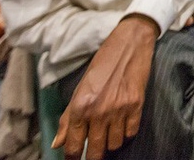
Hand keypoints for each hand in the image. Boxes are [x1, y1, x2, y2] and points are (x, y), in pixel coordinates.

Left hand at [52, 15, 157, 159]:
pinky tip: (121, 125)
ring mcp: (119, 109)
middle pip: (95, 151)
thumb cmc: (102, 64)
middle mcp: (99, 110)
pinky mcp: (137, 106)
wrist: (129, 44)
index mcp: (81, 106)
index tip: (74, 159)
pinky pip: (130, 133)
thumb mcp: (80, 89)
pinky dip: (125, 134)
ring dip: (110, 143)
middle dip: (92, 156)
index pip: (74, 145)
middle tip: (92, 152)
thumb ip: (68, 118)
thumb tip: (57, 143)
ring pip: (114, 144)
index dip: (72, 157)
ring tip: (108, 133)